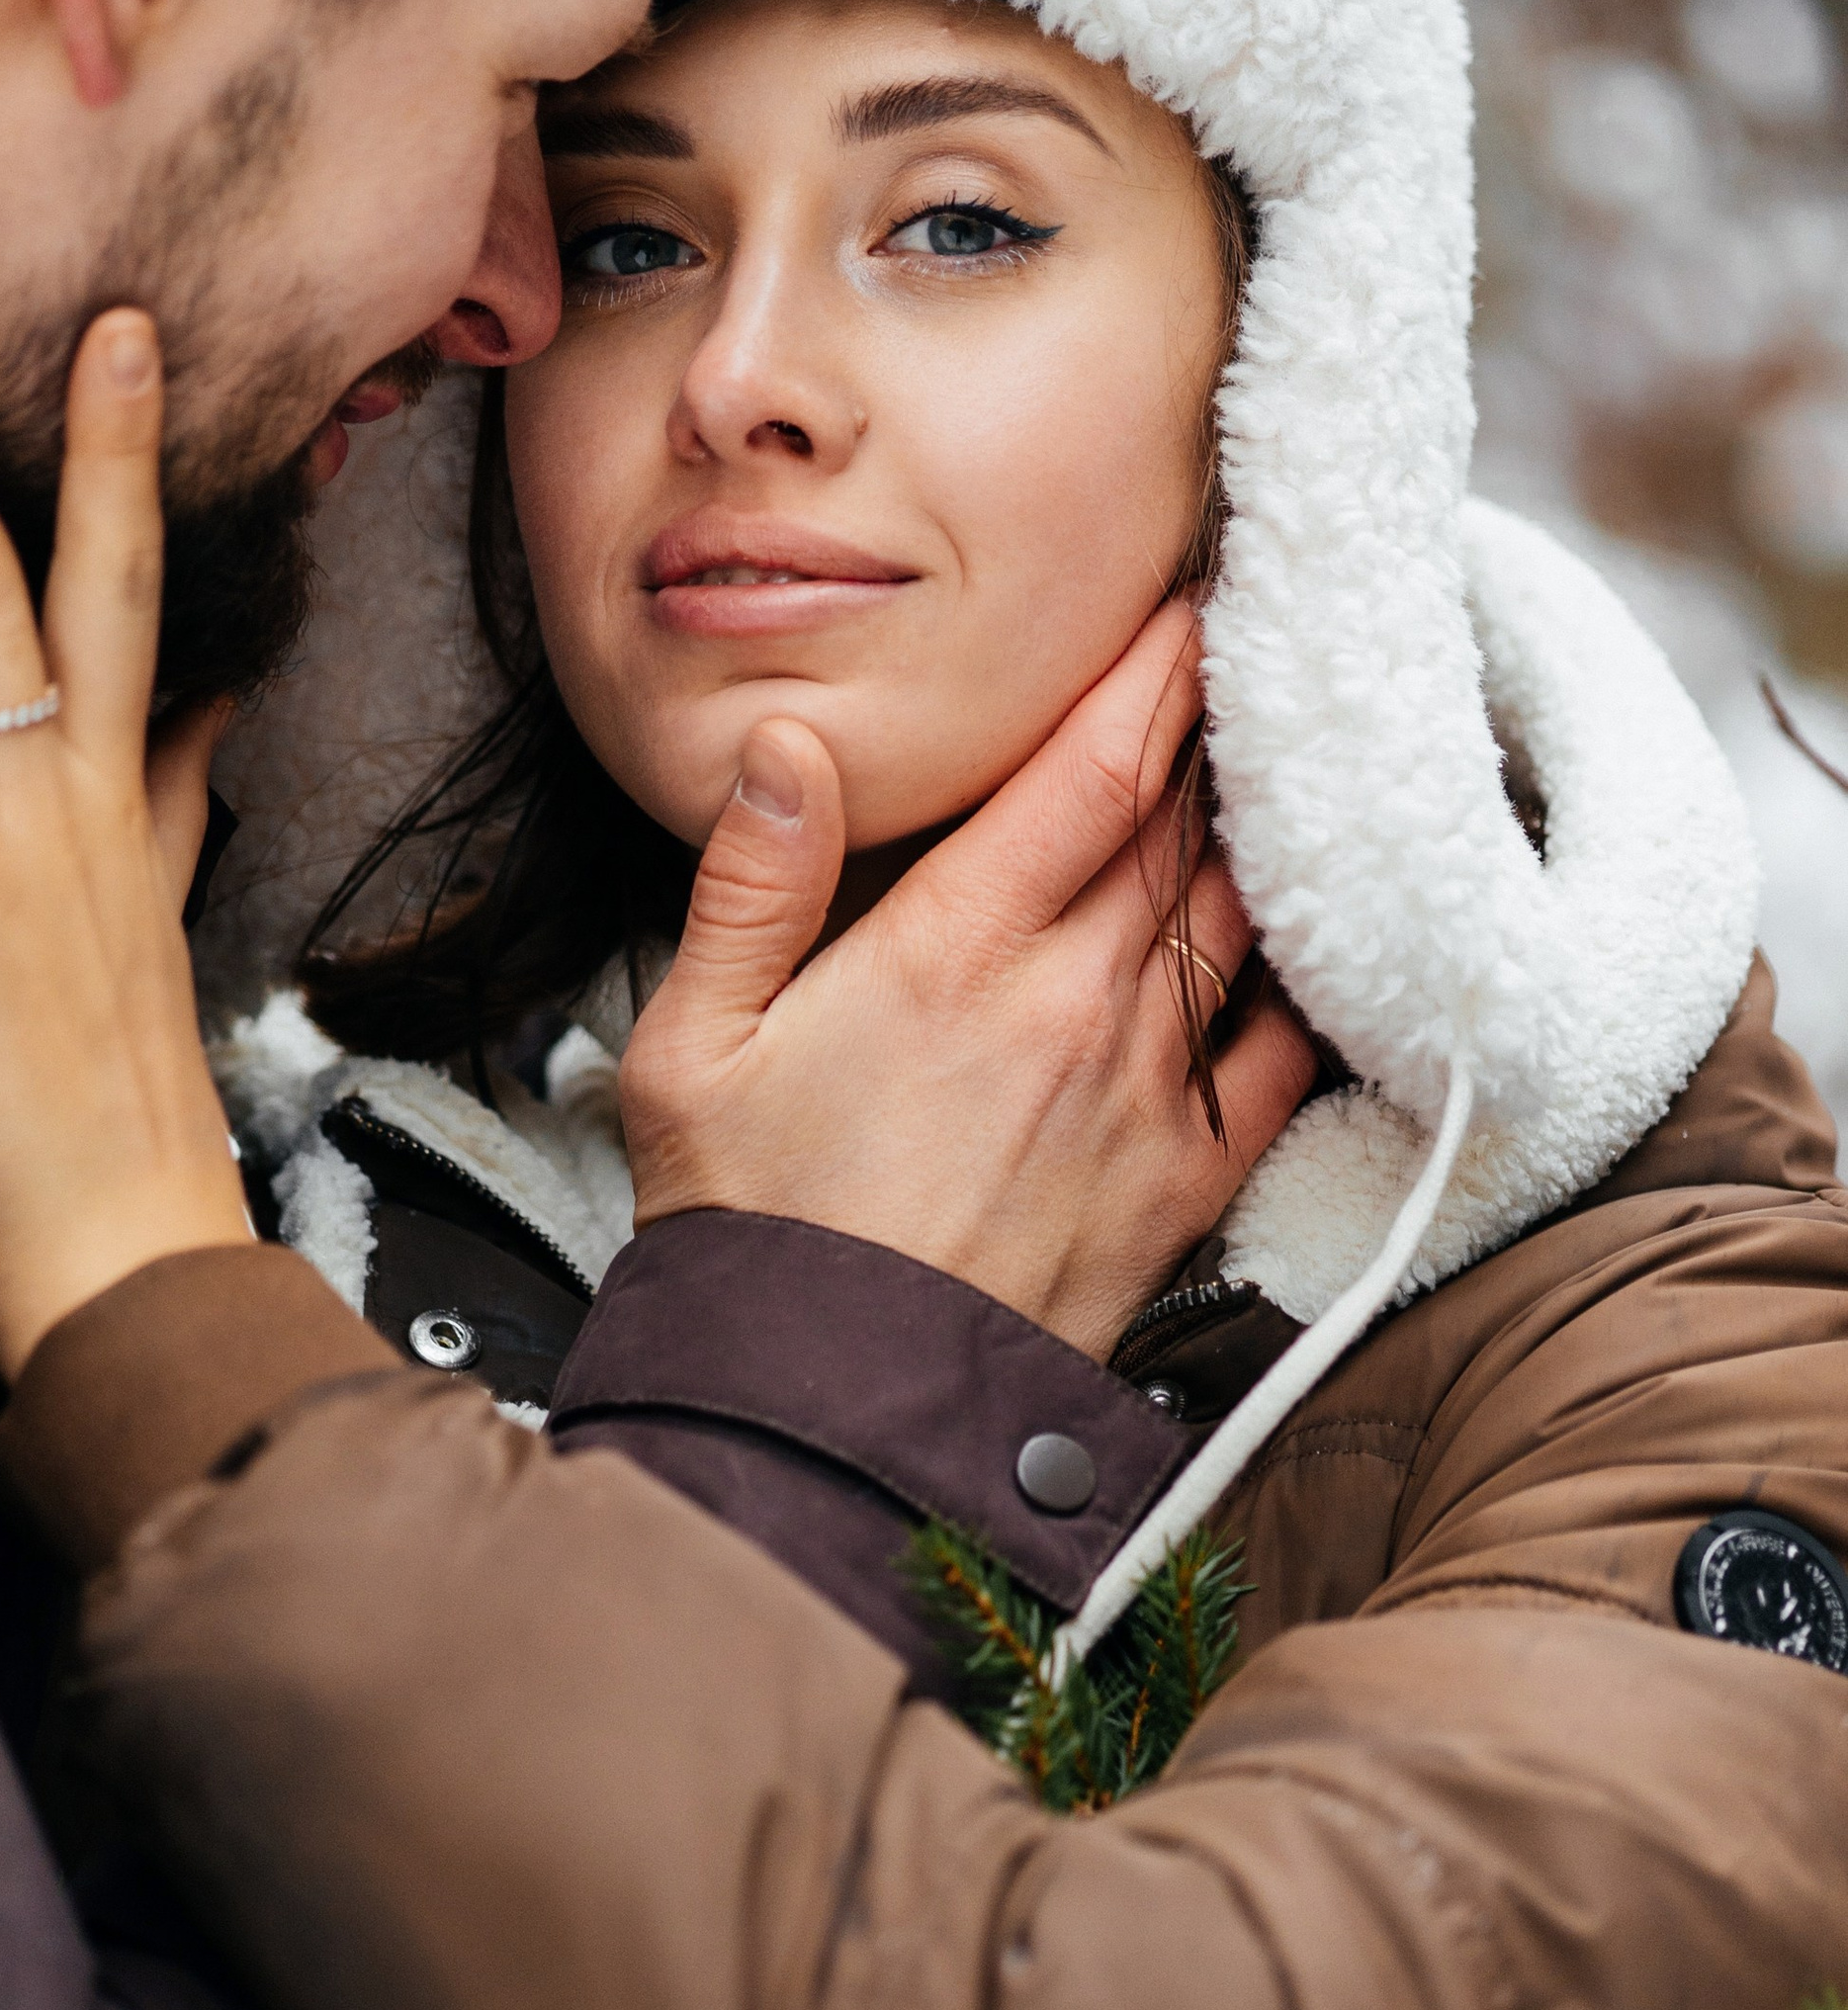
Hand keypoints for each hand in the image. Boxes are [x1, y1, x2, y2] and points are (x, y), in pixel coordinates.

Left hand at [0, 280, 250, 1381]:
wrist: (122, 1244)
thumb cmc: (128, 1098)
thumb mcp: (157, 914)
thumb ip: (170, 794)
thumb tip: (207, 702)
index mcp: (111, 796)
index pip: (121, 590)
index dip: (117, 456)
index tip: (119, 334)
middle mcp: (54, 801)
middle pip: (1, 578)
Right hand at [620, 599, 1317, 1362]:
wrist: (830, 1409)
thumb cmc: (750, 1230)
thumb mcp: (692, 1047)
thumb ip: (752, 884)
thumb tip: (794, 743)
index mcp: (951, 953)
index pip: (1093, 767)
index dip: (1156, 668)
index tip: (1193, 600)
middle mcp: (1071, 1005)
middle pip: (1182, 821)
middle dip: (1219, 725)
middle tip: (1257, 645)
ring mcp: (1144, 1091)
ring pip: (1235, 913)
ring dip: (1262, 827)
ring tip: (1288, 754)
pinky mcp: (1187, 1179)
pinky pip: (1284, 1050)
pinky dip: (1308, 973)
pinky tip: (1318, 927)